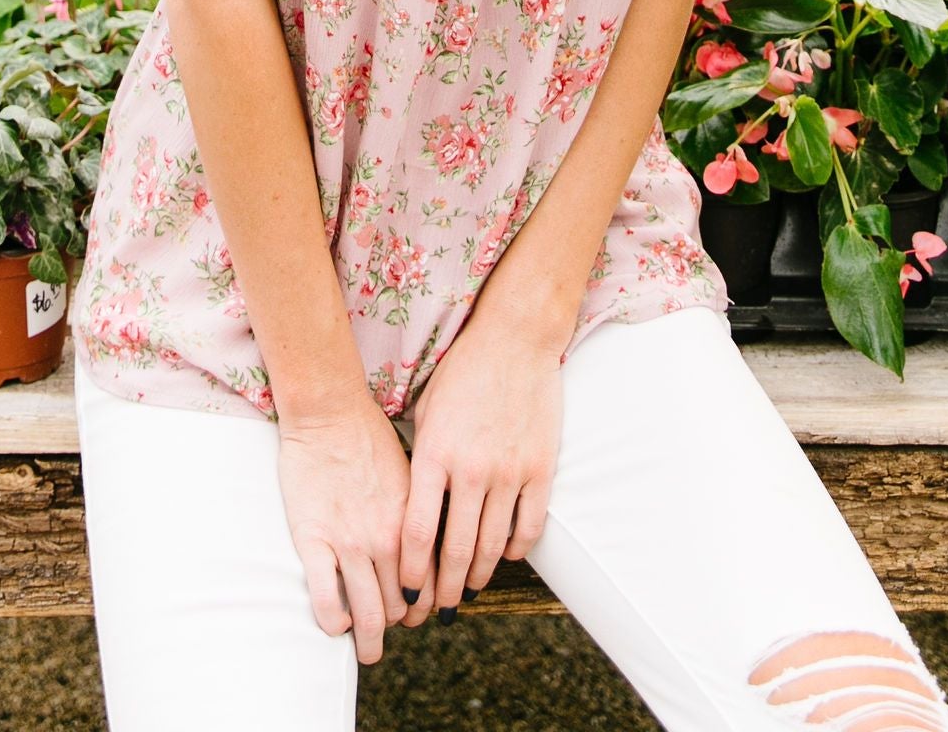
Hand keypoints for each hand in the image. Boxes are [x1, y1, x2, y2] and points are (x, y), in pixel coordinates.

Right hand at [275, 397, 423, 658]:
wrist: (329, 409)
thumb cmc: (368, 435)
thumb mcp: (410, 474)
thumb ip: (418, 513)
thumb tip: (427, 546)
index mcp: (413, 523)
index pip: (429, 585)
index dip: (424, 607)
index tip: (414, 612)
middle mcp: (386, 538)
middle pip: (399, 607)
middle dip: (396, 625)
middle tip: (387, 630)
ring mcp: (350, 542)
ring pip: (368, 615)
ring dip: (370, 641)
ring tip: (367, 649)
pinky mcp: (314, 541)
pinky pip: (327, 601)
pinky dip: (335, 622)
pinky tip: (336, 623)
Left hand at [399, 315, 563, 612]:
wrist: (515, 338)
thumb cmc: (463, 372)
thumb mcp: (427, 410)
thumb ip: (419, 459)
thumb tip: (408, 508)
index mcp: (435, 453)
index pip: (416, 530)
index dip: (410, 570)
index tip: (407, 592)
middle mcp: (471, 469)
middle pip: (454, 549)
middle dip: (444, 588)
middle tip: (440, 609)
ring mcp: (509, 471)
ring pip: (491, 546)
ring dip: (478, 576)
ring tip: (468, 590)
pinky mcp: (540, 469)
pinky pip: (528, 526)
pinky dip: (514, 550)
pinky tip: (503, 556)